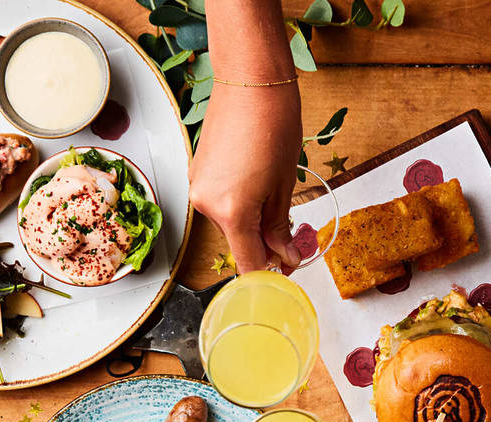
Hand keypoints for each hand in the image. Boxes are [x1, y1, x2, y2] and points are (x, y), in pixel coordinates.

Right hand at [188, 83, 301, 271]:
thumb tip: (287, 257)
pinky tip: (257, 181)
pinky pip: (220, 202)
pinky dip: (240, 203)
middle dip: (265, 242)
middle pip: (239, 242)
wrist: (250, 81)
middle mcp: (206, 204)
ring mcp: (197, 187)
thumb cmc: (272, 125)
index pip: (249, 262)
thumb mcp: (283, 186)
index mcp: (231, 212)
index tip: (290, 266)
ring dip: (253, 220)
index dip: (272, 270)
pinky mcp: (197, 173)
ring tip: (275, 192)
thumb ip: (280, 228)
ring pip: (229, 223)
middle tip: (293, 232)